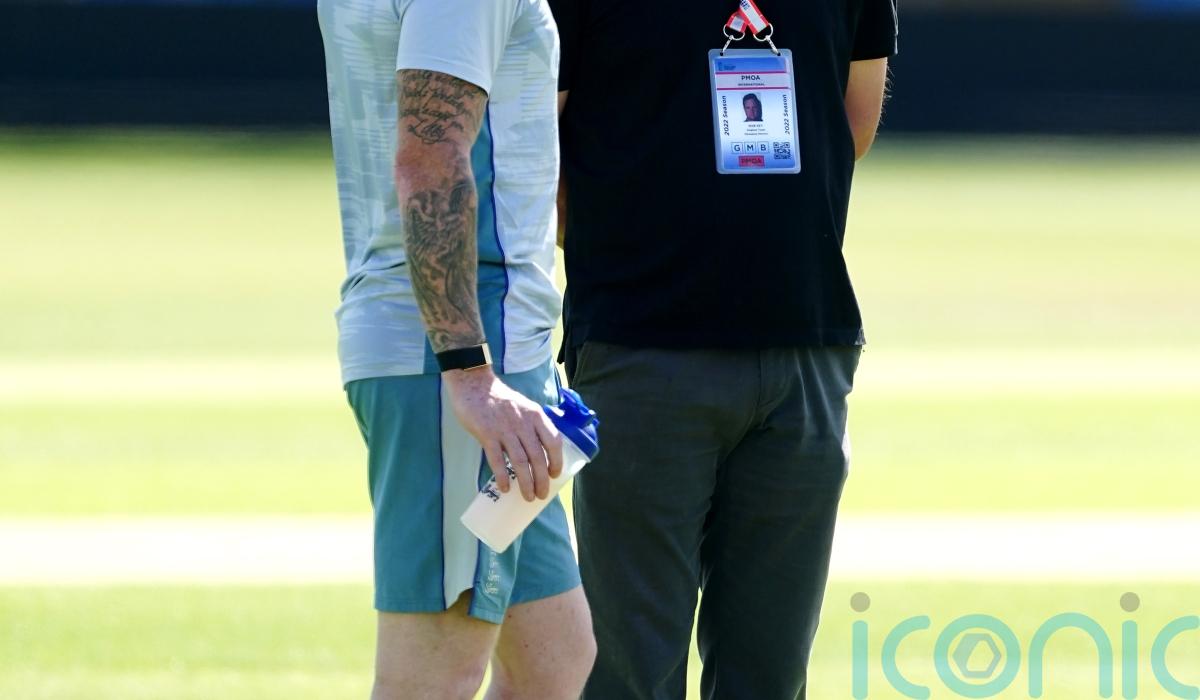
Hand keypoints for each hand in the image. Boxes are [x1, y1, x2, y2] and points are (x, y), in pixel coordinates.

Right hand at [443, 367, 563, 500]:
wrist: (473, 383)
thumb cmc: (499, 398)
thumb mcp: (523, 406)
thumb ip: (531, 425)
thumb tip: (538, 452)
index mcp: (536, 415)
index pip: (554, 441)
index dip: (557, 461)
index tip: (554, 474)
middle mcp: (523, 423)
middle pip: (538, 457)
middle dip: (542, 480)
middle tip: (541, 494)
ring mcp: (505, 429)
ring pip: (520, 462)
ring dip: (526, 483)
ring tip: (528, 497)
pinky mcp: (487, 434)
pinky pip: (497, 460)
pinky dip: (502, 476)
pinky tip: (505, 488)